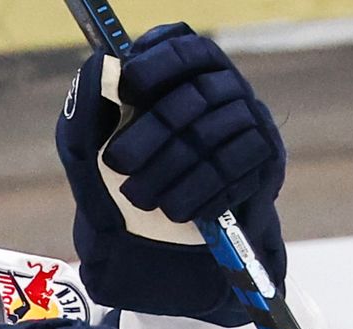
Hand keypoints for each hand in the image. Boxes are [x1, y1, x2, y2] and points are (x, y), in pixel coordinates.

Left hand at [56, 24, 284, 325]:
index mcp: (183, 77)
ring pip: (215, 134)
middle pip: (195, 95)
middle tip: (116, 163)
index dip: (158, 62)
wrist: (165, 258)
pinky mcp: (266, 163)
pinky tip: (179, 211)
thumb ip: (86, 114)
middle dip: (152, 130)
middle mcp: (224, 90)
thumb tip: (96, 65)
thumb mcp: (90, 155)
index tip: (128, 85)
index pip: (184, 46)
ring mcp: (250, 123)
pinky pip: (239, 168)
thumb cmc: (121, 194)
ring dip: (172, 169)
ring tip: (139, 199)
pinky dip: (204, 191)